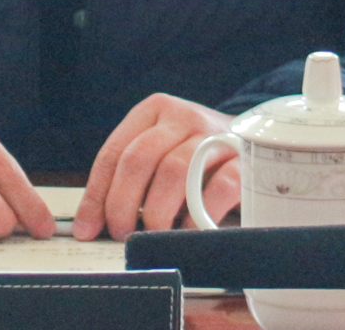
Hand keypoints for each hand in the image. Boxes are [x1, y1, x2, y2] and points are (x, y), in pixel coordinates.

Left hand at [73, 93, 236, 240]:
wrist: (255, 142)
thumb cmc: (195, 156)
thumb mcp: (160, 152)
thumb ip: (128, 178)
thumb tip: (90, 224)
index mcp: (155, 110)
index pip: (114, 152)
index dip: (97, 194)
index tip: (88, 228)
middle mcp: (183, 116)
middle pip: (139, 159)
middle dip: (122, 204)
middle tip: (121, 234)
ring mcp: (215, 135)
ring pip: (174, 172)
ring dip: (157, 212)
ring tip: (153, 235)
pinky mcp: (244, 158)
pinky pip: (217, 188)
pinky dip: (198, 215)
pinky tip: (189, 231)